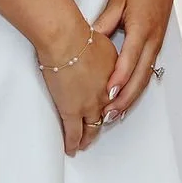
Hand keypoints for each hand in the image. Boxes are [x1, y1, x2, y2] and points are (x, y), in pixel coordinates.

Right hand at [35, 21, 116, 156]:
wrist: (66, 39)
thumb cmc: (78, 34)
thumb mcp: (100, 39)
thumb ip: (101, 52)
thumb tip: (96, 50)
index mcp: (114, 76)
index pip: (115, 96)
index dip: (112, 104)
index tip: (108, 108)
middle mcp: (106, 94)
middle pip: (106, 115)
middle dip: (101, 124)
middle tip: (96, 132)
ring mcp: (89, 104)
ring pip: (91, 128)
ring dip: (87, 137)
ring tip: (82, 144)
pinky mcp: (71, 111)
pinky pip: (73, 133)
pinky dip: (72, 143)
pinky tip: (70, 148)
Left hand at [93, 0, 175, 125]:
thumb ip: (106, 21)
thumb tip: (90, 41)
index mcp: (142, 27)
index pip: (129, 59)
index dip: (119, 79)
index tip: (108, 96)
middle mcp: (152, 39)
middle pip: (140, 76)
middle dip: (125, 98)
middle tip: (108, 116)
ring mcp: (157, 42)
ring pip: (146, 76)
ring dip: (132, 97)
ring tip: (116, 114)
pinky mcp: (158, 41)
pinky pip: (149, 68)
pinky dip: (138, 85)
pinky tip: (128, 95)